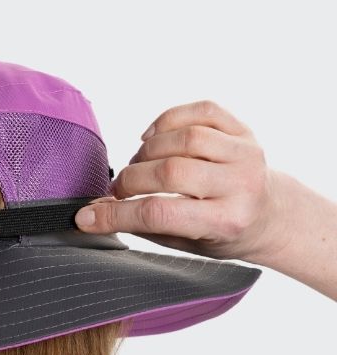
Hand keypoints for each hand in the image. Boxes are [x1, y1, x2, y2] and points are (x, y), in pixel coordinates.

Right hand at [74, 100, 288, 264]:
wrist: (270, 215)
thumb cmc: (222, 234)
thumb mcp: (184, 242)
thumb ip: (143, 225)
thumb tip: (95, 214)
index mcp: (225, 222)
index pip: (158, 213)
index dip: (116, 214)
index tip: (86, 217)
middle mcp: (240, 184)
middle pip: (169, 172)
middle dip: (130, 181)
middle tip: (117, 191)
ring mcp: (244, 152)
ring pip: (181, 139)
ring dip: (146, 153)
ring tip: (138, 167)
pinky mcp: (243, 130)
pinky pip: (199, 111)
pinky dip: (167, 122)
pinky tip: (153, 139)